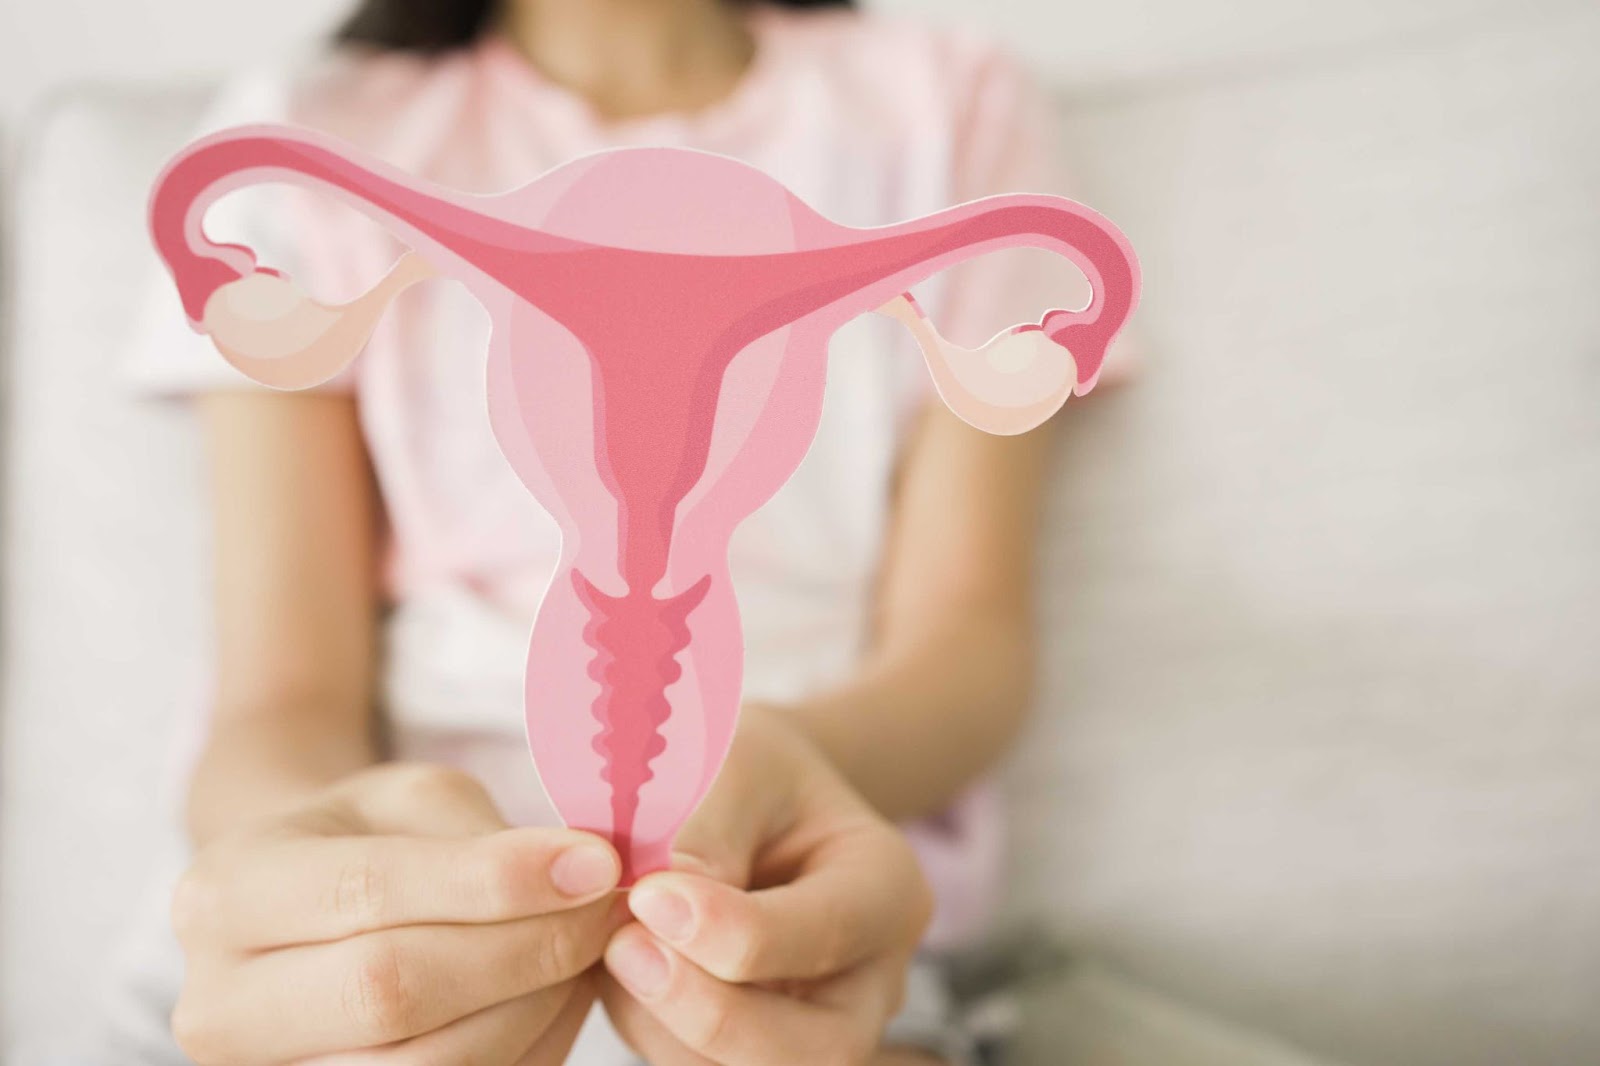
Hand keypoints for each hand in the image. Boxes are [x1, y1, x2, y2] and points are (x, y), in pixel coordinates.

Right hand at [170, 762, 625, 1064]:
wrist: (306, 915)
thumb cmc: (367, 842)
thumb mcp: (411, 803)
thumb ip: (484, 837)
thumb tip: (586, 872)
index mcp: (226, 892)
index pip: (369, 891)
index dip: (494, 881)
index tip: (594, 864)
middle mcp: (220, 1003)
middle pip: (391, 993)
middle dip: (523, 951)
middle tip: (601, 911)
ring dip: (534, 1009)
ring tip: (582, 953)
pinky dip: (525, 1049)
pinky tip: (554, 999)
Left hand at [598, 707, 934, 1064]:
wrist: (750, 800)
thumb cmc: (747, 771)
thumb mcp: (736, 766)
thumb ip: (707, 832)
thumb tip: (659, 907)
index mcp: (887, 888)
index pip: (828, 933)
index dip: (733, 931)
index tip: (647, 893)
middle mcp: (870, 978)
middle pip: (818, 1048)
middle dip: (711, 1014)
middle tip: (624, 948)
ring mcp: (819, 1025)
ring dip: (666, 1027)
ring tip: (611, 947)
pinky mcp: (758, 1047)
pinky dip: (650, 1029)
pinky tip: (616, 969)